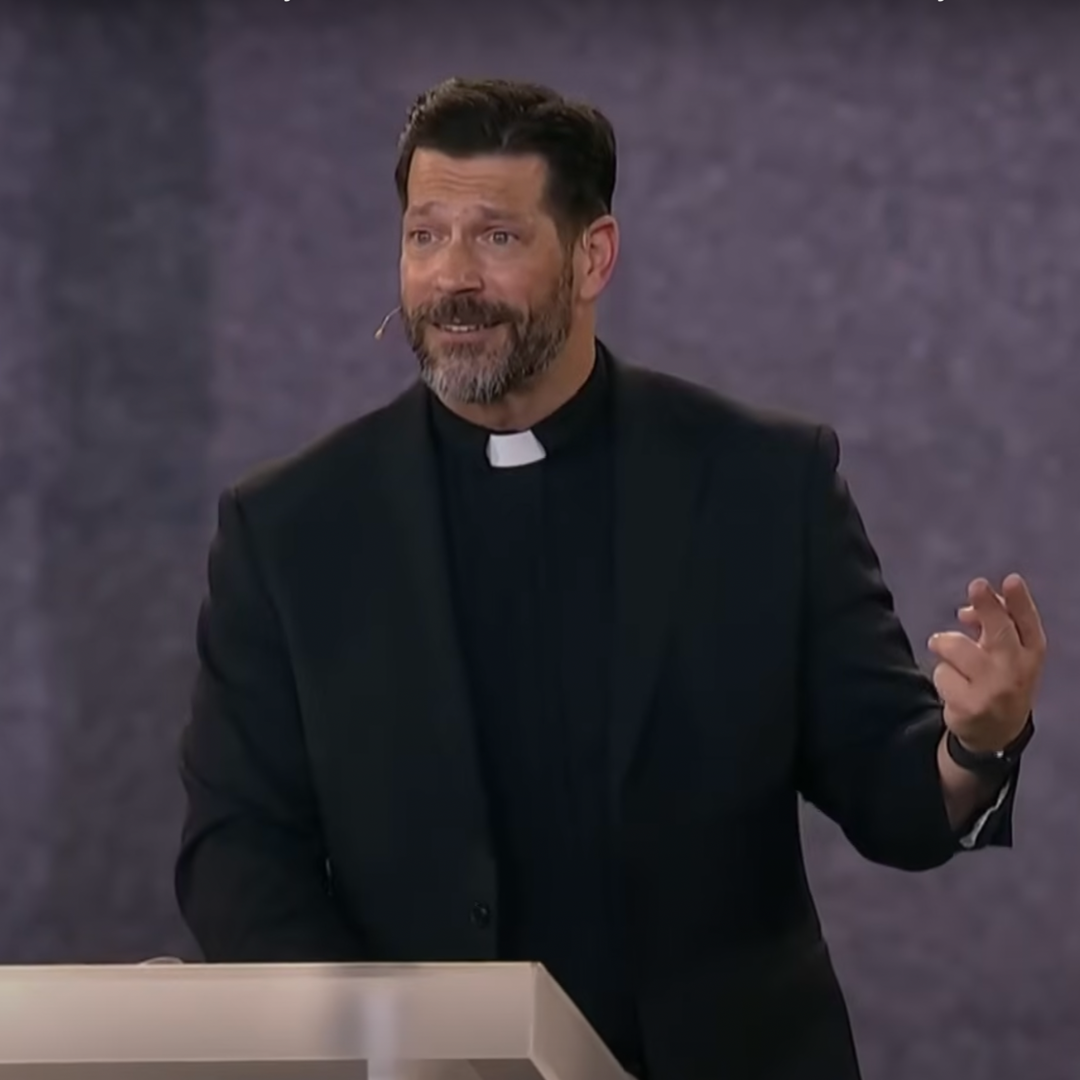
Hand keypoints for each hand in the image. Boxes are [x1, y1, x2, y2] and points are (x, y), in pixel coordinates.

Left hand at [928, 574, 1046, 752]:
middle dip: (987, 606)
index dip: (1019, 601)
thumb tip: (965, 611)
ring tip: (952, 660)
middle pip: (999, 631)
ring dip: (944, 646)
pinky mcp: (970, 707)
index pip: (1027, 623)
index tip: (1011, 580)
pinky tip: (955, 690)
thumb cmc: (999, 679)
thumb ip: (992, 625)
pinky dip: (942, 676)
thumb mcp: (1007, 653)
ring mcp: (994, 691)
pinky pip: (941, 673)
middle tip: (977, 586)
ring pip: (955, 647)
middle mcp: (1017, 671)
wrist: (996, 732)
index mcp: (1030, 654)